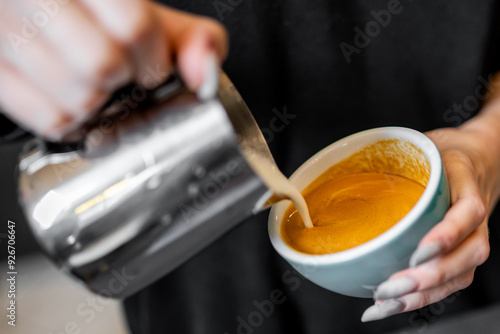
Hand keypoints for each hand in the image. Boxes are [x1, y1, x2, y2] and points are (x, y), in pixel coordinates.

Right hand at [0, 0, 227, 139]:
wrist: (42, 13)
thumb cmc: (98, 18)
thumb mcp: (149, 16)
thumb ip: (192, 39)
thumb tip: (203, 68)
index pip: (134, 24)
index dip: (153, 58)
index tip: (152, 68)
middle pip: (103, 65)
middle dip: (125, 83)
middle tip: (121, 78)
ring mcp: (7, 32)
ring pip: (77, 99)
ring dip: (100, 106)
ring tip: (95, 89)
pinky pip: (49, 121)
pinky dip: (72, 123)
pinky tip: (73, 102)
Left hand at [361, 111, 499, 321]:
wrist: (480, 156)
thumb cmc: (446, 151)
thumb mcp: (425, 142)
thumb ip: (395, 154)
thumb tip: (343, 163)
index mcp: (465, 180)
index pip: (468, 211)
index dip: (447, 234)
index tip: (420, 251)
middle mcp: (475, 215)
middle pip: (469, 254)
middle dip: (430, 277)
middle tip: (392, 287)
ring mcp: (474, 236)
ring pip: (463, 274)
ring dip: (425, 294)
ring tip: (388, 304)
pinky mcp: (464, 252)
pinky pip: (453, 280)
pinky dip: (424, 297)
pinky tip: (395, 305)